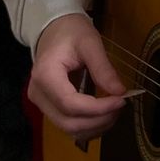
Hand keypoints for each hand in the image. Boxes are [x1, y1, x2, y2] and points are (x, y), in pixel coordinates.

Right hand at [28, 14, 126, 139]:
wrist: (53, 30)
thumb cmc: (70, 32)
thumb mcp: (90, 43)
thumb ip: (103, 68)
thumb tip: (120, 92)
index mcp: (45, 75)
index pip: (70, 104)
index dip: (98, 108)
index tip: (121, 100)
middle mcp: (38, 94)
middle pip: (69, 122)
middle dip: (99, 120)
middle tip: (120, 106)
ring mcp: (42, 104)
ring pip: (70, 129)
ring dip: (96, 126)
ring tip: (115, 110)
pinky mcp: (50, 109)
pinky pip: (70, 127)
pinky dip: (90, 126)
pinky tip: (105, 115)